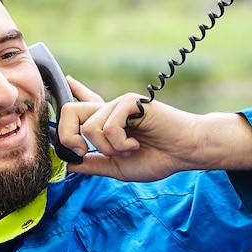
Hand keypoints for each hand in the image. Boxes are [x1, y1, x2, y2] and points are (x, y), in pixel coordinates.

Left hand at [58, 91, 251, 181]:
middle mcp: (108, 110)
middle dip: (67, 137)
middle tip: (84, 151)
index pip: (79, 103)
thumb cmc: (157, 158)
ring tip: (128, 149)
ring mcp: (117, 104)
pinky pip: (109, 126)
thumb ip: (93, 164)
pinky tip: (136, 143)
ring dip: (108, 148)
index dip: (68, 93)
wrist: (184, 152)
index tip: (66, 84)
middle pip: (68, 111)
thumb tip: (67, 165)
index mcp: (105, 122)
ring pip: (89, 127)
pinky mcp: (129, 103)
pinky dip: (120, 144)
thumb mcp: (117, 167)